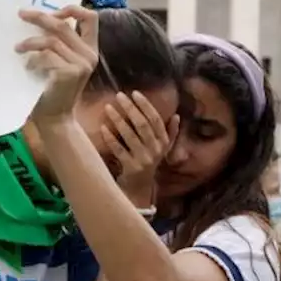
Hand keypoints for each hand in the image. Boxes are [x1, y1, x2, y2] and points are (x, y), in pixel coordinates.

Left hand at [16, 6, 98, 125]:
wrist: (55, 118)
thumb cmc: (52, 89)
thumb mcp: (60, 62)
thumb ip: (58, 43)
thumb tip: (36, 17)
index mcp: (90, 49)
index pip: (91, 18)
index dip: (72, 9)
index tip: (51, 12)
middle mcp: (89, 55)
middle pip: (63, 25)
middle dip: (40, 17)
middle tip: (21, 14)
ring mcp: (81, 64)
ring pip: (51, 40)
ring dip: (30, 42)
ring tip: (17, 48)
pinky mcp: (69, 73)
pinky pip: (46, 56)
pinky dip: (33, 60)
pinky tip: (27, 68)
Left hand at [100, 91, 179, 206]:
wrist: (140, 187)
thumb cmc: (149, 162)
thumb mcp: (163, 149)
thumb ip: (170, 132)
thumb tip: (177, 115)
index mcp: (163, 142)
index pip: (156, 119)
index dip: (145, 105)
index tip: (134, 93)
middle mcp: (156, 150)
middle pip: (143, 125)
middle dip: (130, 108)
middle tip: (119, 96)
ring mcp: (143, 159)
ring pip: (130, 136)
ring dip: (118, 120)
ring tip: (108, 107)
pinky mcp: (131, 168)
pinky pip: (119, 150)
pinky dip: (111, 138)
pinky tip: (103, 127)